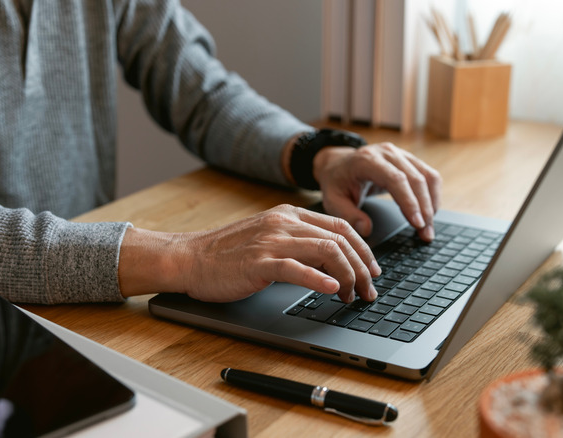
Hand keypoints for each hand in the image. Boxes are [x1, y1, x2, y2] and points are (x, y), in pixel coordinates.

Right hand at [118, 205, 380, 302]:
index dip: (363, 250)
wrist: (189, 258)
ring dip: (348, 276)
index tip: (372, 270)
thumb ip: (299, 243)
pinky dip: (319, 279)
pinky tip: (331, 290)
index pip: (340, 227)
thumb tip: (333, 262)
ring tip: (353, 296)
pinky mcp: (259, 262)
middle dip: (362, 267)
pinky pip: (297, 269)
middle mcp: (284, 223)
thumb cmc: (227, 254)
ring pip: (326, 251)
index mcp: (289, 215)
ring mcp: (271, 241)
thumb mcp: (269, 238)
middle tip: (368, 290)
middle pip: (340, 240)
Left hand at [313, 142, 441, 240]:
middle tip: (426, 233)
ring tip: (429, 228)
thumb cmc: (336, 182)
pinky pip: (429, 176)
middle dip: (424, 208)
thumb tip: (367, 229)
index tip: (416, 223)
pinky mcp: (409, 160)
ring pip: (427, 176)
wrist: (338, 163)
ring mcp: (400, 154)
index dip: (409, 201)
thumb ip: (347, 215)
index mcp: (367, 160)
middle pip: (416, 179)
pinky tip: (429, 213)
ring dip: (432, 203)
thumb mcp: (332, 200)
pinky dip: (433, 195)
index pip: (396, 179)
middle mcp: (387, 153)